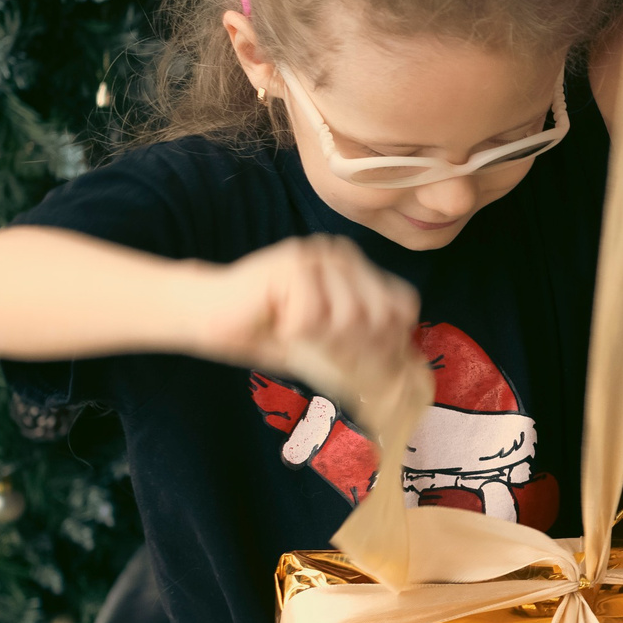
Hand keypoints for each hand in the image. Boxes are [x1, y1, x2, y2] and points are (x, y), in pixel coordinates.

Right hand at [196, 236, 420, 408]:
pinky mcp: (291, 266)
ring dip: (319, 338)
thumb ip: (366, 344)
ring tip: (292, 331)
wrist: (211, 319)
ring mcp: (317, 256)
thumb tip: (410, 368)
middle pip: (379, 317)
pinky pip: (314, 315)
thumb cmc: (269, 332)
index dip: (387, 341)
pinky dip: (294, 330)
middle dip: (352, 346)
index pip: (401, 307)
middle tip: (316, 346)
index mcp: (357, 268)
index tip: (357, 359)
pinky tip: (276, 320)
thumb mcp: (328, 342)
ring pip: (350, 316)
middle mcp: (342, 255)